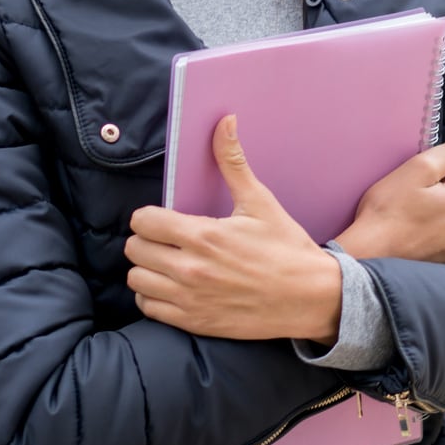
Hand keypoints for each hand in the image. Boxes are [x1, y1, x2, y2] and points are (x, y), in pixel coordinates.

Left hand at [126, 115, 342, 341]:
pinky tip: (171, 287)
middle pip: (134, 249)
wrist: (311, 298)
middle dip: (146, 240)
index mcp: (203, 235)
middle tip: (165, 240)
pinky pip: (149, 308)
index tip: (162, 218)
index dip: (149, 216)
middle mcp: (190, 269)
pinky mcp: (194, 323)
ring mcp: (190, 299)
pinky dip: (153, 297)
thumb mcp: (259, 202)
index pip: (143, 221)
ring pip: (137, 279)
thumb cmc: (286, 247)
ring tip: (166, 262)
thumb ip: (232, 162)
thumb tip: (224, 121)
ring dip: (146, 268)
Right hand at [334, 142, 444, 263]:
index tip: (412, 189)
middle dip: (434, 199)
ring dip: (434, 220)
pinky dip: (431, 241)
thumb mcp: (417, 168)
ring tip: (408, 225)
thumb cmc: (388, 211)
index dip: (430, 178)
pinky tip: (412, 241)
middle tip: (406, 206)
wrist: (369, 255)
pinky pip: (443, 244)